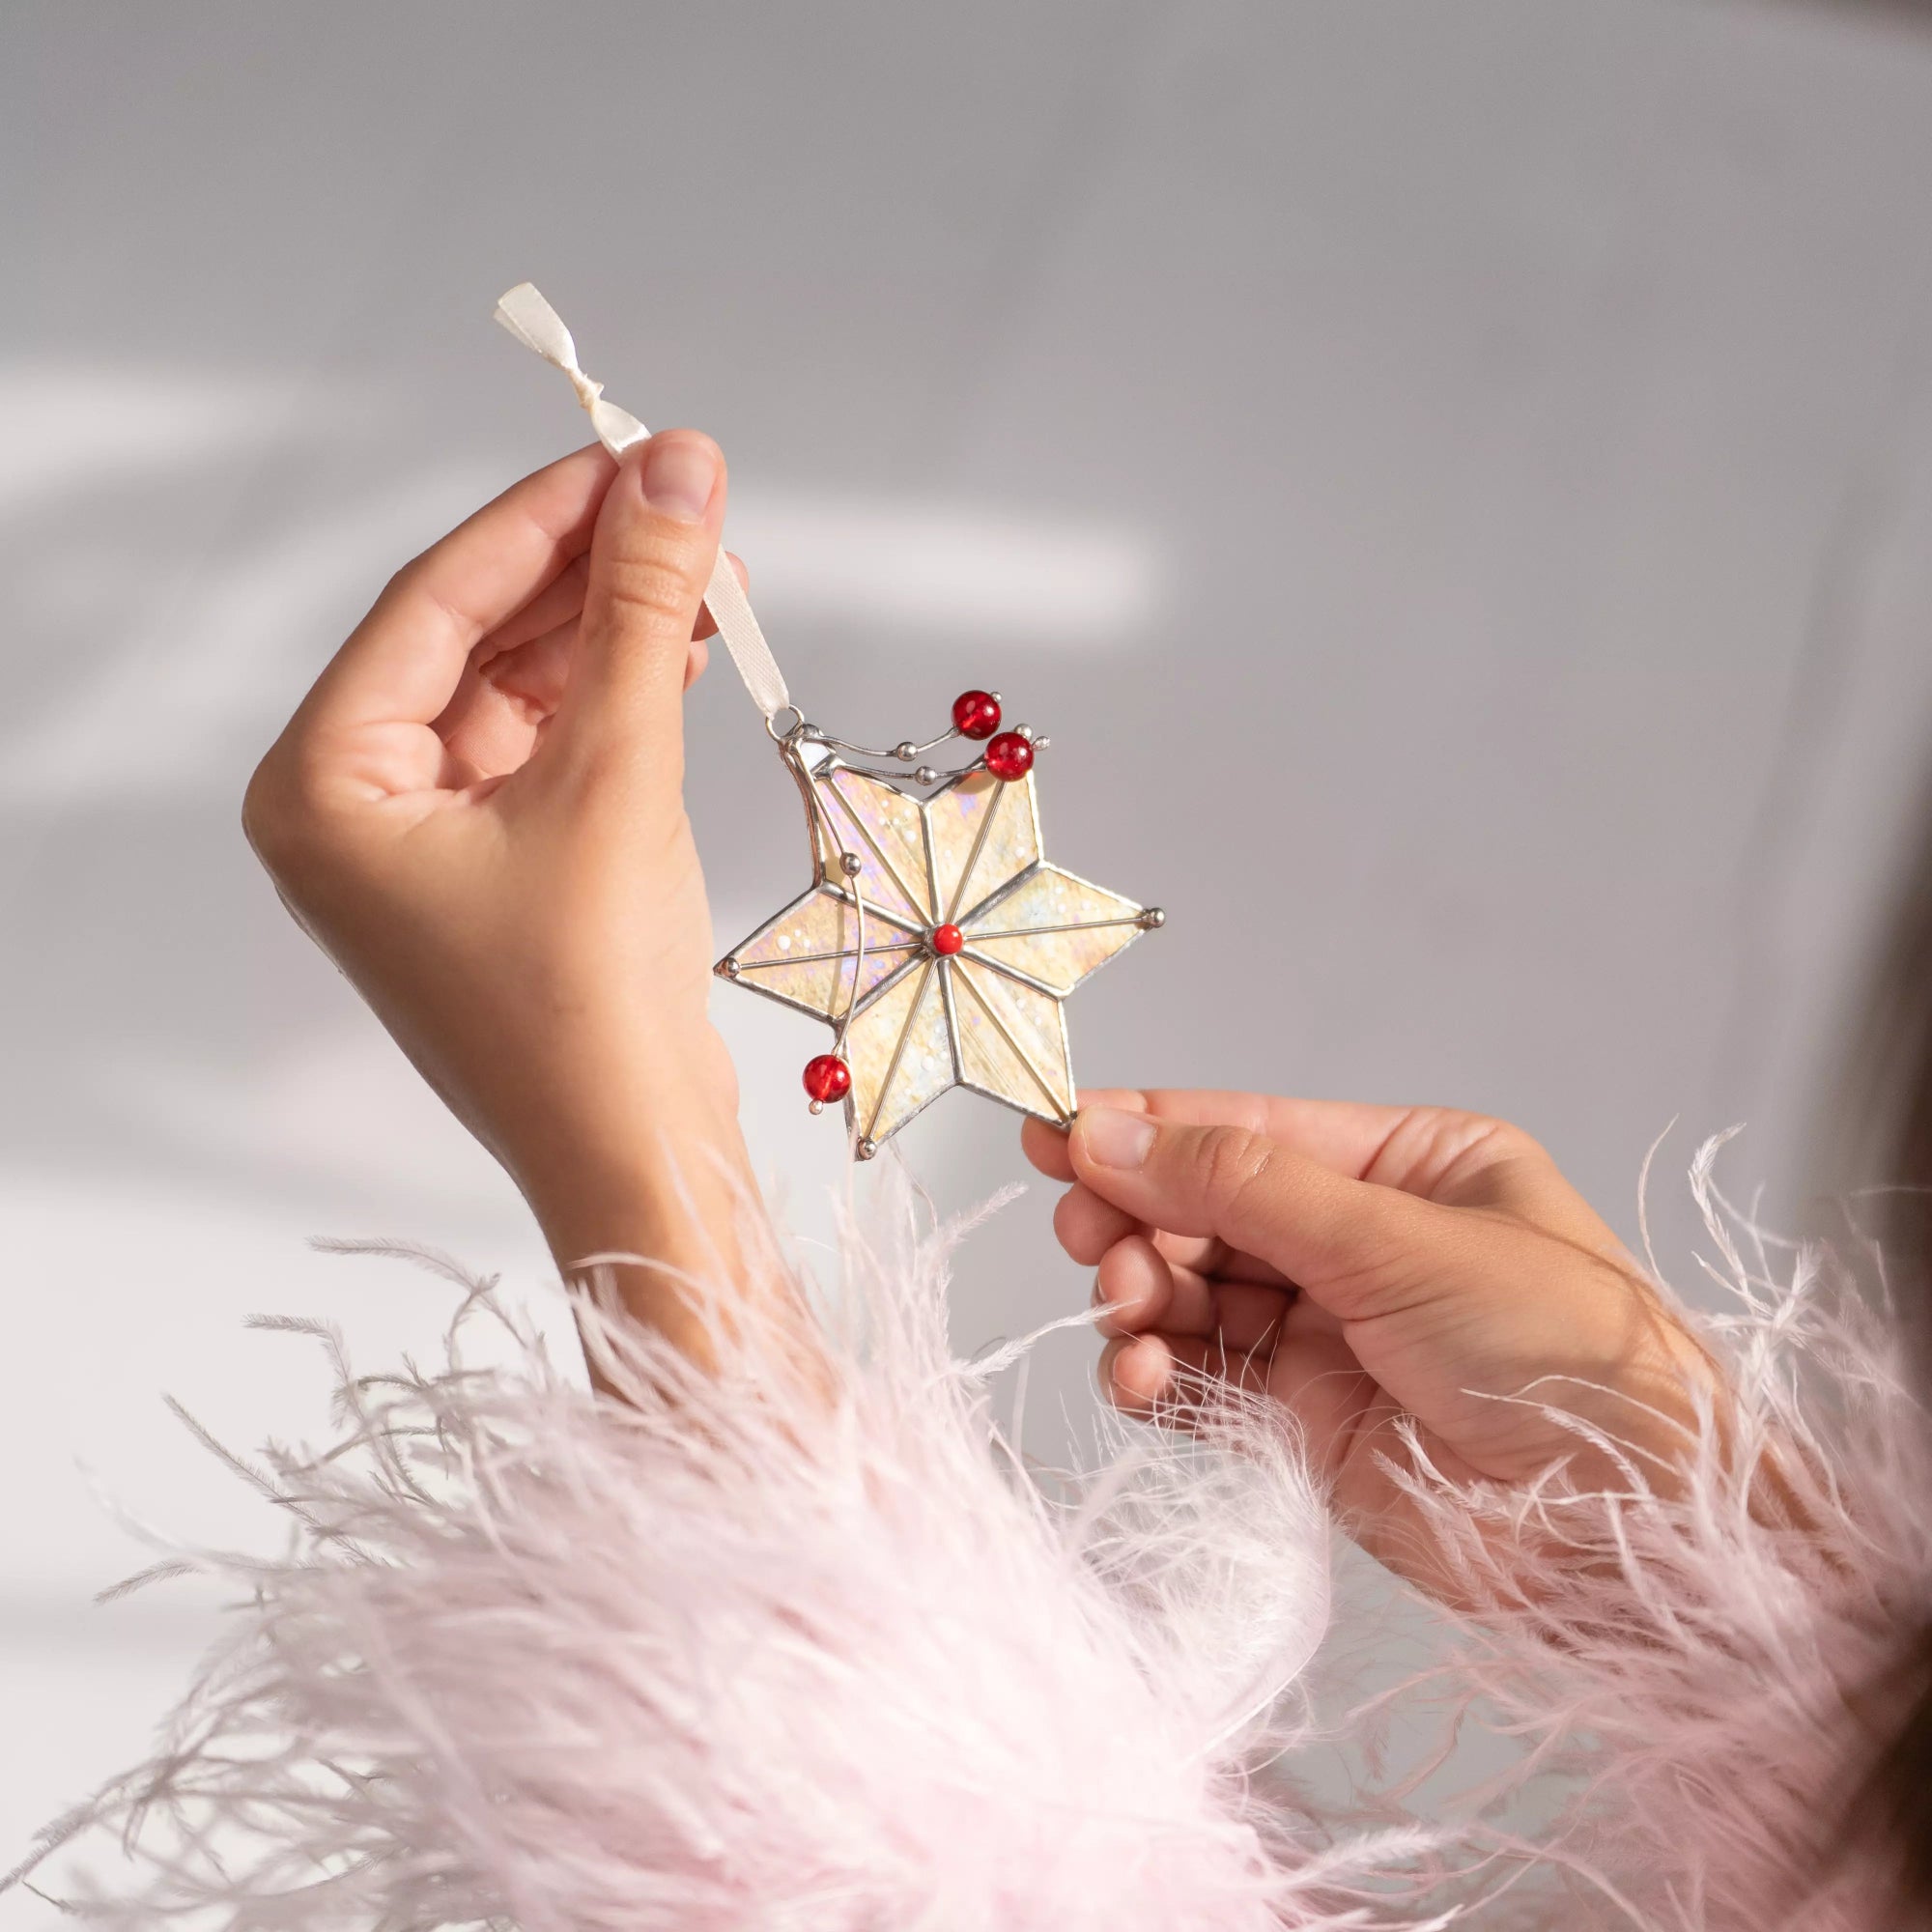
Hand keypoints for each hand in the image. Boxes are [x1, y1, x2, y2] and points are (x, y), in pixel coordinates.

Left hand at [244, 435, 753, 1344]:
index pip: (432, 604)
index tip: (632, 449)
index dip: (541, 517)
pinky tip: (686, 652)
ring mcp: (423, 846)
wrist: (635, 1158)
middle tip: (687, 500)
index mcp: (322, 788)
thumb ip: (644, 612)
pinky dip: (616, 702)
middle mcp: (353, 809)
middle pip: (474, 640)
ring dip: (612, 632)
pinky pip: (548, 751)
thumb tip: (679, 471)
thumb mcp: (619, 778)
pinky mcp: (493, 873)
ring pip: (519, 691)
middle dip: (586, 571)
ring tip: (708, 571)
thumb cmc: (592, 1004)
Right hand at [1022, 1091, 1715, 1594]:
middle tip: (1087, 1233)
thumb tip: (1106, 1131)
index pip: (1250, 1133)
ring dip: (1141, 1297)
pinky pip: (1202, 1380)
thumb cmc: (1560, 1350)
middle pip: (1208, 1212)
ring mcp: (1331, 1335)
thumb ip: (1241, 1187)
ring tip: (1126, 1309)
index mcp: (1407, 1167)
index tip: (1051, 1129)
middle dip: (1140, 1219)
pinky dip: (1157, 1374)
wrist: (1629, 1532)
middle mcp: (1361, 1242)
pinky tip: (1143, 1379)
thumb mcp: (1394, 1238)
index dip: (1147, 1129)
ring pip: (1193, 1295)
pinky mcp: (1306, 1423)